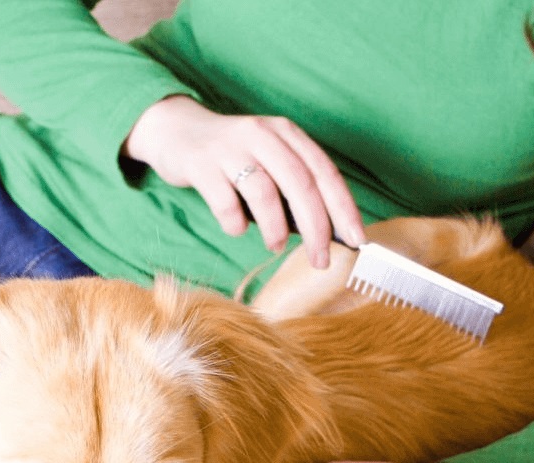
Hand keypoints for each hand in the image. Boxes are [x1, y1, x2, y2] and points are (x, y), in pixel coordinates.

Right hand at [122, 95, 365, 269]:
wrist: (176, 131)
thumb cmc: (232, 157)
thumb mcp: (268, 160)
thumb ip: (293, 189)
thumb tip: (326, 235)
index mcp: (287, 134)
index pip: (325, 173)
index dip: (344, 209)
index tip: (358, 241)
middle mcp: (263, 135)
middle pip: (301, 185)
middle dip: (316, 228)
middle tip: (320, 260)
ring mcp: (231, 148)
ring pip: (265, 193)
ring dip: (275, 228)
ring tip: (275, 246)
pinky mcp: (202, 163)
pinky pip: (225, 201)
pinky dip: (235, 223)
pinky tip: (237, 228)